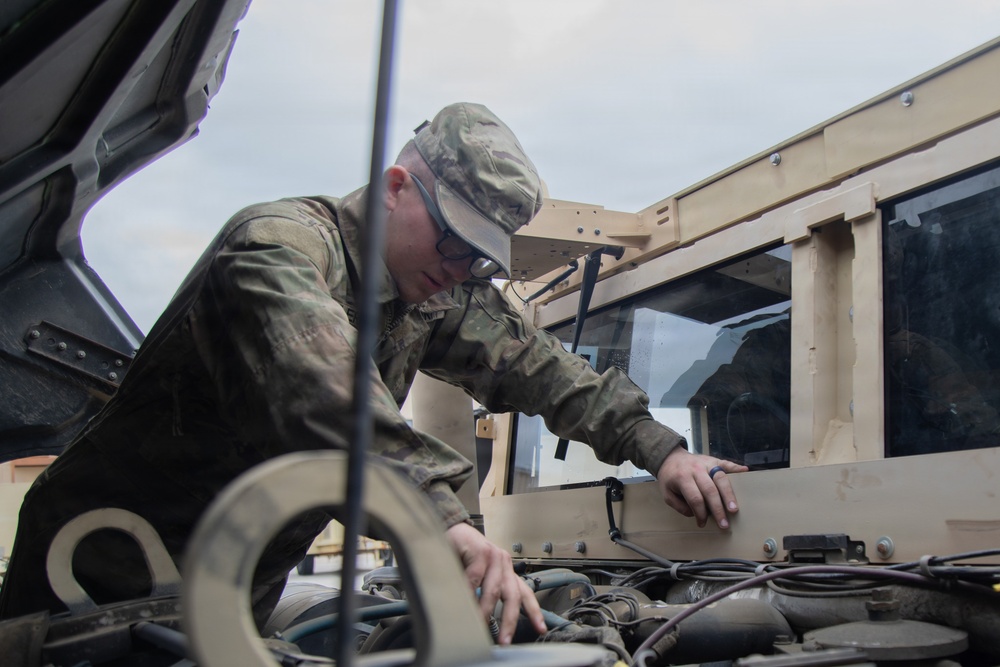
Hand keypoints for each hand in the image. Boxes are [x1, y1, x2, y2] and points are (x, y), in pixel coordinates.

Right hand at [445, 522, 546, 643]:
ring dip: (485, 611)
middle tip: (505, 640)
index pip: (524, 593)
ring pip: (494, 591)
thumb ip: (483, 594)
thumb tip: (486, 620)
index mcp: (506, 571)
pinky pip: (475, 578)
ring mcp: (494, 556)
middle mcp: (504, 563)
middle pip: (513, 596)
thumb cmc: (461, 554)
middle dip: (509, 621)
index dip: (533, 612)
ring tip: (479, 624)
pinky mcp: (481, 550)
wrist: (448, 528)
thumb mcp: (476, 576)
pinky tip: (463, 601)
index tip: (540, 628)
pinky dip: (468, 592)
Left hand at [656, 447, 747, 528]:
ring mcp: (706, 463)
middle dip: (718, 509)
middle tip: (724, 524)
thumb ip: (679, 506)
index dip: (700, 513)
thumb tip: (695, 514)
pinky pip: (726, 463)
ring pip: (720, 478)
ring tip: (734, 509)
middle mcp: (696, 469)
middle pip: (710, 490)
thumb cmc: (670, 478)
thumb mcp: (666, 494)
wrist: (670, 457)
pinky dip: (736, 467)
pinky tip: (745, 471)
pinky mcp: (713, 460)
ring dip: (729, 494)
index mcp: (682, 478)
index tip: (702, 523)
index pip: (695, 498)